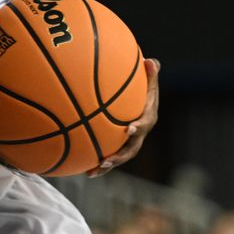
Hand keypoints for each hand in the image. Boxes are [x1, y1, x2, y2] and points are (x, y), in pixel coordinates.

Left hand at [87, 57, 159, 177]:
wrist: (140, 101)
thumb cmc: (143, 88)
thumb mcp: (148, 80)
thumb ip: (150, 72)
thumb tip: (151, 61)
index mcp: (148, 118)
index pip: (144, 123)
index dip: (138, 128)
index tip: (128, 129)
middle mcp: (140, 134)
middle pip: (132, 148)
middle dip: (120, 156)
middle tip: (107, 160)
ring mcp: (130, 142)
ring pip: (120, 157)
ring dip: (107, 166)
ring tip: (92, 172)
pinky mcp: (119, 145)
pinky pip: (110, 156)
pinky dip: (98, 164)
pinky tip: (83, 170)